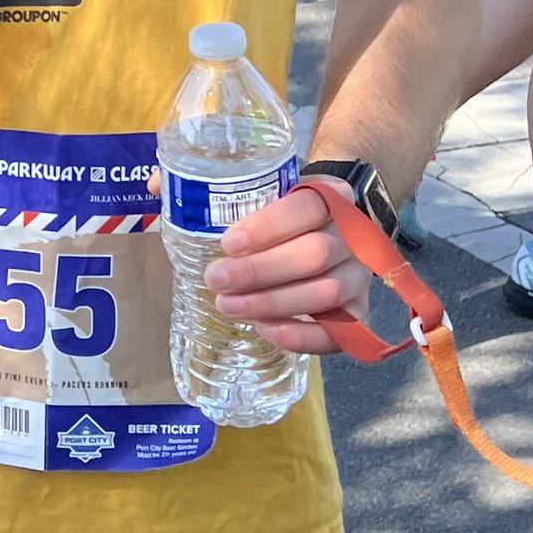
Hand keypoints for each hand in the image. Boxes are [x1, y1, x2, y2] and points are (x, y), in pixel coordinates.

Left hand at [203, 182, 371, 352]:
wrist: (323, 236)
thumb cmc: (284, 218)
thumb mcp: (270, 197)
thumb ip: (235, 200)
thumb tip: (172, 200)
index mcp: (333, 197)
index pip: (306, 207)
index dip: (268, 227)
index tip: (228, 244)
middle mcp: (354, 236)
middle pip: (315, 254)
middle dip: (260, 271)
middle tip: (217, 280)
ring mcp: (360, 276)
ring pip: (326, 293)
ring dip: (272, 303)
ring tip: (229, 305)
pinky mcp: (359, 311)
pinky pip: (339, 332)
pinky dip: (301, 336)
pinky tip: (264, 328)